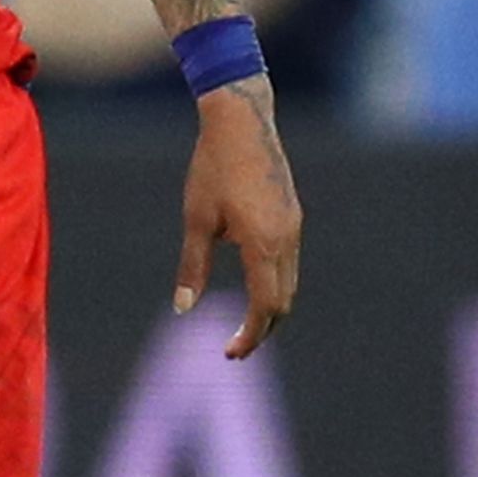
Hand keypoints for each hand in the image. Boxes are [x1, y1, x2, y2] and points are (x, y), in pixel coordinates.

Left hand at [177, 75, 301, 357]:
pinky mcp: (293, 215)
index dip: (250, 335)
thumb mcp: (196, 220)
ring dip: (269, 307)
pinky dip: (273, 283)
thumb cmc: (212, 169)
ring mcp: (294, 227)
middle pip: (283, 302)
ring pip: (289, 282)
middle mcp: (287, 239)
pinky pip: (288, 261)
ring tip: (243, 325)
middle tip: (234, 349)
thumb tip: (182, 309)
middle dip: (261, 328)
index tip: (230, 354)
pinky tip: (251, 285)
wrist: (242, 122)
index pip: (265, 306)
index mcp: (263, 244)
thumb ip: (193, 267)